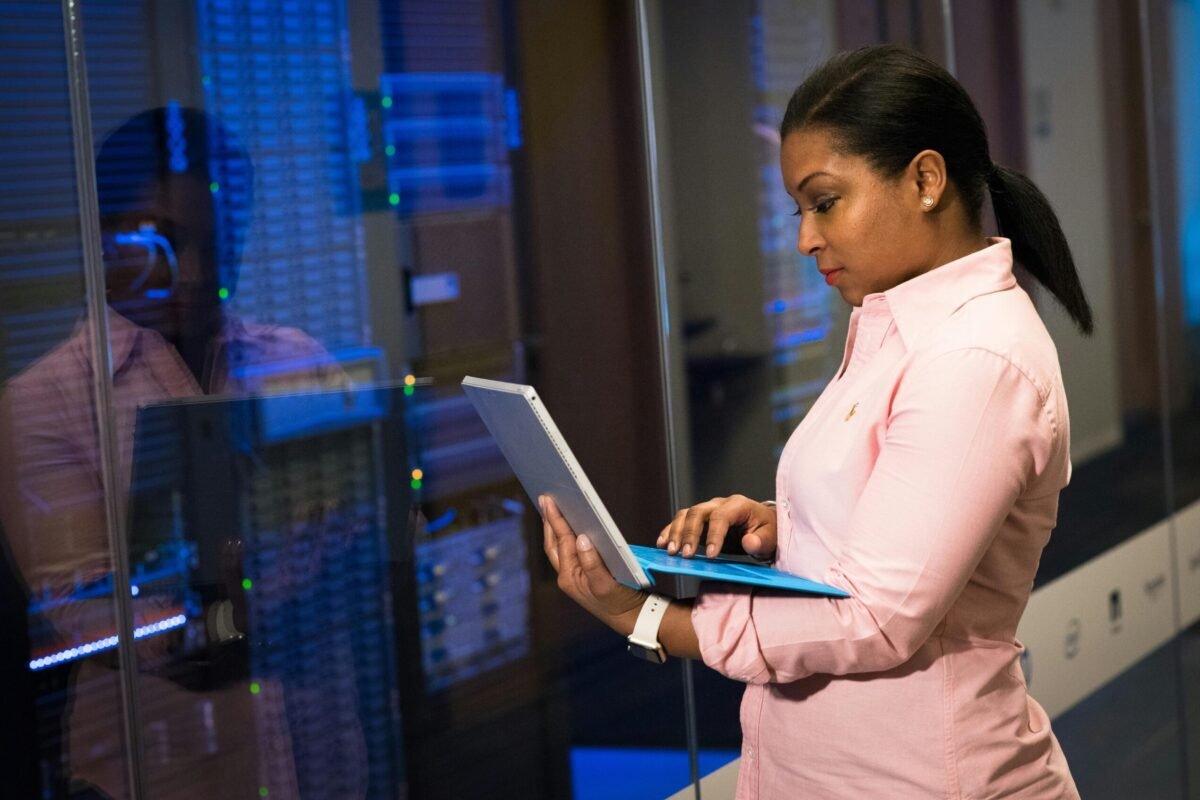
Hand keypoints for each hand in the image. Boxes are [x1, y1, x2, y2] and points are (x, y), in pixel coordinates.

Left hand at [540, 495, 645, 634]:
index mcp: (570, 577)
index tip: (549, 500)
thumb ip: (592, 562)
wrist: (630, 617)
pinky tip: (567, 527)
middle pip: (552, 543)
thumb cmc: (619, 602)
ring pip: (557, 548)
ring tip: (551, 508)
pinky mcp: (580, 575)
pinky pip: (567, 552)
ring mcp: (572, 576)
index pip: (561, 541)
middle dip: (548, 520)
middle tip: (545, 498)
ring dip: (553, 528)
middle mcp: (567, 576)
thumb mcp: (606, 584)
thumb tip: (581, 538)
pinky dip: (564, 537)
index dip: (556, 519)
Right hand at [657, 495, 776, 558]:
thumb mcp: (771, 538)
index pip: (721, 516)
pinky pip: (681, 521)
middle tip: (684, 555)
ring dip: (675, 533)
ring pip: (685, 515)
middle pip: (698, 512)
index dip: (715, 535)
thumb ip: (761, 541)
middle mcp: (719, 504)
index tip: (711, 555)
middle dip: (689, 534)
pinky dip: (670, 531)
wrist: (764, 527)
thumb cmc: (768, 531)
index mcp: (738, 505)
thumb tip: (749, 542)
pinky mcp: (699, 521)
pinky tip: (662, 544)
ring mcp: (707, 511)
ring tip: (670, 551)